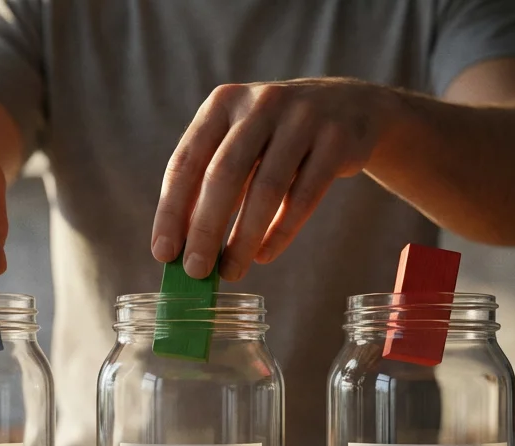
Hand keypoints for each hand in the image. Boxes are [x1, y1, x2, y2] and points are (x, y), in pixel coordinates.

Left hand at [151, 78, 385, 280]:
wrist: (351, 107)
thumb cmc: (278, 136)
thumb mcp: (241, 141)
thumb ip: (212, 181)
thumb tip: (182, 246)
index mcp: (224, 103)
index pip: (187, 161)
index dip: (171, 210)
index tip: (163, 253)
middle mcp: (261, 104)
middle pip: (224, 174)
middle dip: (205, 229)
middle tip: (195, 271)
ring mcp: (302, 119)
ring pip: (266, 188)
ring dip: (244, 238)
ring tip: (231, 272)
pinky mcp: (336, 140)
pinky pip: (304, 196)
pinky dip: (282, 231)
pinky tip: (264, 255)